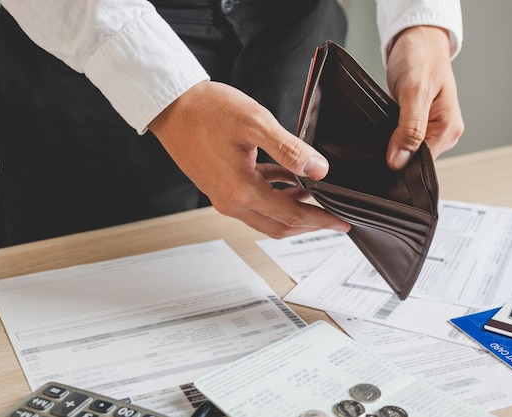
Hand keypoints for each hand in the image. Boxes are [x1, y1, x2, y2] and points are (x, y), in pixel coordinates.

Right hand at [148, 80, 350, 237]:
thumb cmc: (206, 110)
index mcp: (241, 191)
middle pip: (278, 225)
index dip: (320, 220)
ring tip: (313, 191)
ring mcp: (222, 196)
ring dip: (290, 207)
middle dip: (308, 222)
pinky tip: (285, 176)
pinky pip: (252, 200)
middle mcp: (230, 201)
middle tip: (331, 215)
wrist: (170, 105)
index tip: (341, 222)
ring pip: (265, 215)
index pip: (291, 216)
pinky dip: (273, 193)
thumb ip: (290, 150)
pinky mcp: (218, 186)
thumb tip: (319, 170)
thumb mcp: (255, 123)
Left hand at [385, 25, 463, 169]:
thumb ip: (409, 128)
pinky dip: (390, 137)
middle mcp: (443, 132)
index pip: (423, 163)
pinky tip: (381, 131)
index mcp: (449, 129)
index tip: (381, 162)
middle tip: (375, 147)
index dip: (402, 165)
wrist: (417, 38)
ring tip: (378, 136)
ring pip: (407, 150)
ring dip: (391, 147)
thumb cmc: (421, 57)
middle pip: (415, 159)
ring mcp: (430, 128)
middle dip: (395, 156)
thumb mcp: (414, 92)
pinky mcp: (416, 123)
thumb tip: (399, 161)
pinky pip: (402, 138)